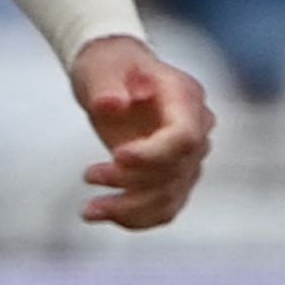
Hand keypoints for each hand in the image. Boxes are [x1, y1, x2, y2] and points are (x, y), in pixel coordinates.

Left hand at [73, 34, 214, 230]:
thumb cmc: (109, 66)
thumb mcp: (101, 68)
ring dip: (129, 209)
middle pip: (175, 170)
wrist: (114, 74)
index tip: (117, 156)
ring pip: (170, 196)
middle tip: (89, 175)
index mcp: (184, 97)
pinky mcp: (174, 176)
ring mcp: (189, 156)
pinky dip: (136, 218)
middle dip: (131, 181)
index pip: (184, 137)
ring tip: (88, 210)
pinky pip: (164, 207)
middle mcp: (197, 129)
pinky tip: (103, 215)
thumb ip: (107, 86)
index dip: (154, 154)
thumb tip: (112, 105)